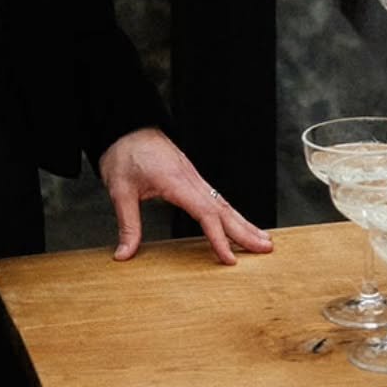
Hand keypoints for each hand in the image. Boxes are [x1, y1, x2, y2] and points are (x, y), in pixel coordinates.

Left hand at [98, 127, 272, 264]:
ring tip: (262, 238)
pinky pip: (216, 198)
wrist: (127, 127)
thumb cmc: (125, 153)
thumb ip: (128, 224)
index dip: (218, 238)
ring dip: (244, 222)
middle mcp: (191, 178)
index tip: (229, 259)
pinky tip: (237, 222)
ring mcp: (193, 176)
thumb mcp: (120, 190)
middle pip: (224, 208)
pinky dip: (231, 213)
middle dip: (246, 231)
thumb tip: (124, 254)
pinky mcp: (191, 176)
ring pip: (224, 203)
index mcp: (177, 181)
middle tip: (266, 248)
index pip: (205, 213)